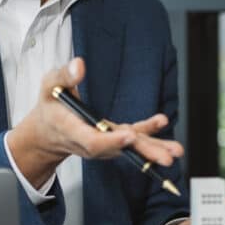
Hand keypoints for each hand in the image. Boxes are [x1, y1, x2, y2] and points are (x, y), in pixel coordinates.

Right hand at [8, 57, 183, 185]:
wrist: (48, 132)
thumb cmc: (50, 105)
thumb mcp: (49, 86)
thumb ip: (64, 76)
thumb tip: (79, 65)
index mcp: (73, 131)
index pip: (92, 142)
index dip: (110, 141)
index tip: (127, 136)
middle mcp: (91, 142)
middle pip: (119, 150)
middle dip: (143, 154)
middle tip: (165, 159)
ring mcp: (105, 143)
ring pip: (130, 148)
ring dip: (154, 150)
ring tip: (176, 153)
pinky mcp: (114, 138)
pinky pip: (133, 137)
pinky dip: (149, 132)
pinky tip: (162, 123)